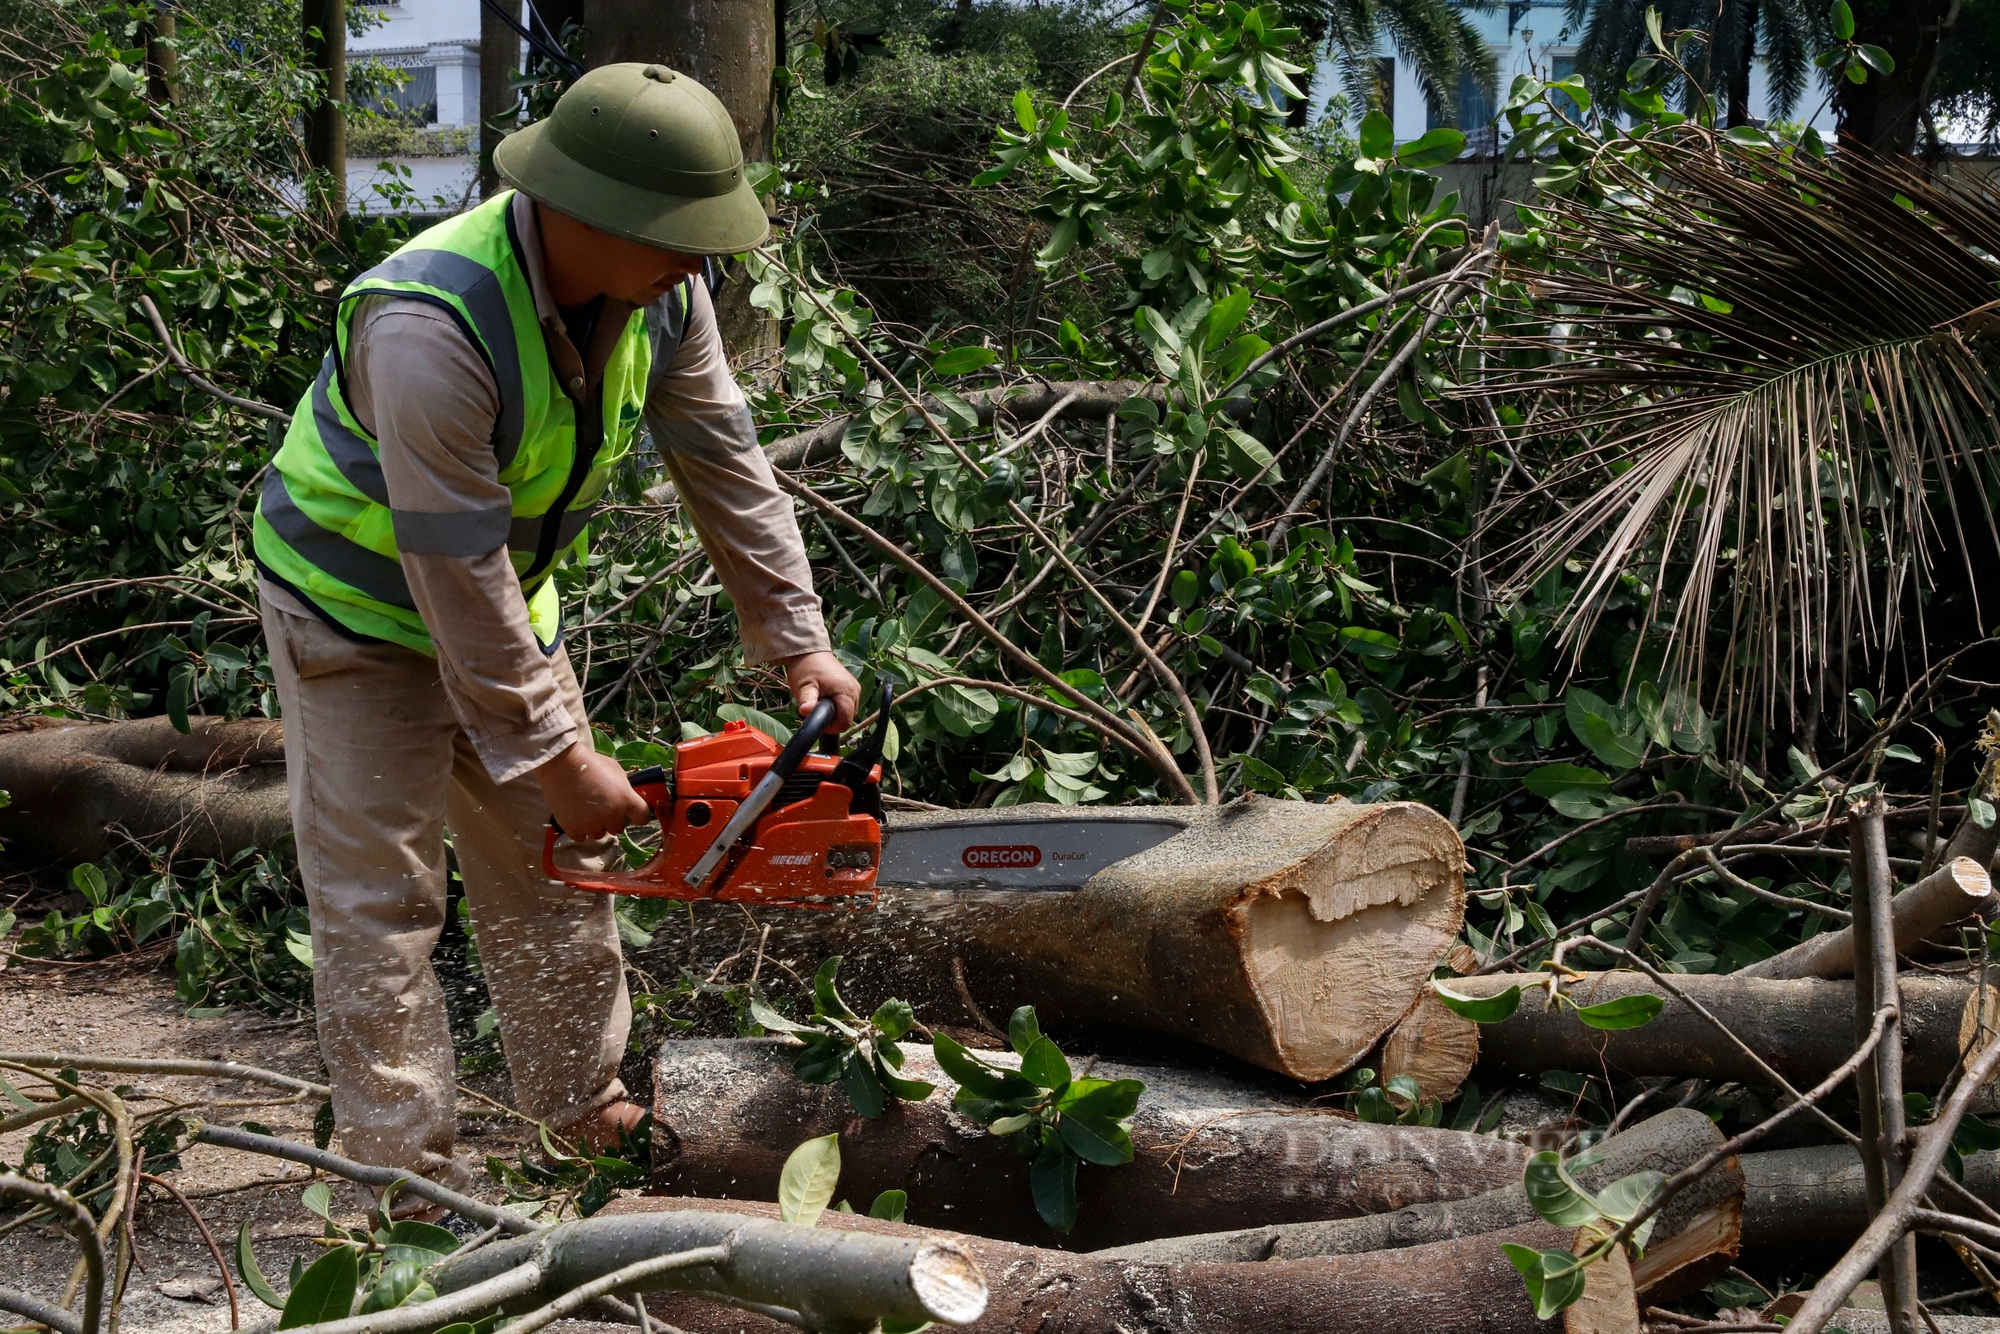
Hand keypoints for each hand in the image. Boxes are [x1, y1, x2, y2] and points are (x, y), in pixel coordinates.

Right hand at [533, 738, 650, 840]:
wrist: (562, 765)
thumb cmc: (591, 764)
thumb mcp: (615, 770)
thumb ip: (623, 788)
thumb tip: (625, 797)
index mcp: (625, 800)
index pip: (643, 817)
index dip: (638, 815)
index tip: (632, 812)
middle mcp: (612, 816)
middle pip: (618, 828)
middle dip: (612, 819)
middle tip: (601, 806)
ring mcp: (592, 824)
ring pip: (599, 834)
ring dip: (595, 825)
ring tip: (586, 811)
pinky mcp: (574, 828)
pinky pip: (582, 837)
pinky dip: (579, 829)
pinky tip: (576, 817)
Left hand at [784, 651, 860, 732]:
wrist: (809, 651)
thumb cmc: (806, 668)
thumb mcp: (804, 686)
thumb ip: (807, 700)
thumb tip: (806, 711)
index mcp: (846, 691)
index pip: (845, 721)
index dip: (831, 726)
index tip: (817, 721)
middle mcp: (855, 690)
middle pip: (848, 717)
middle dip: (833, 720)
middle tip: (816, 712)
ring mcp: (855, 688)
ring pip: (848, 711)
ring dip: (834, 713)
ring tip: (819, 704)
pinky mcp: (851, 686)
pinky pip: (847, 704)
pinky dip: (837, 706)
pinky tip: (825, 699)